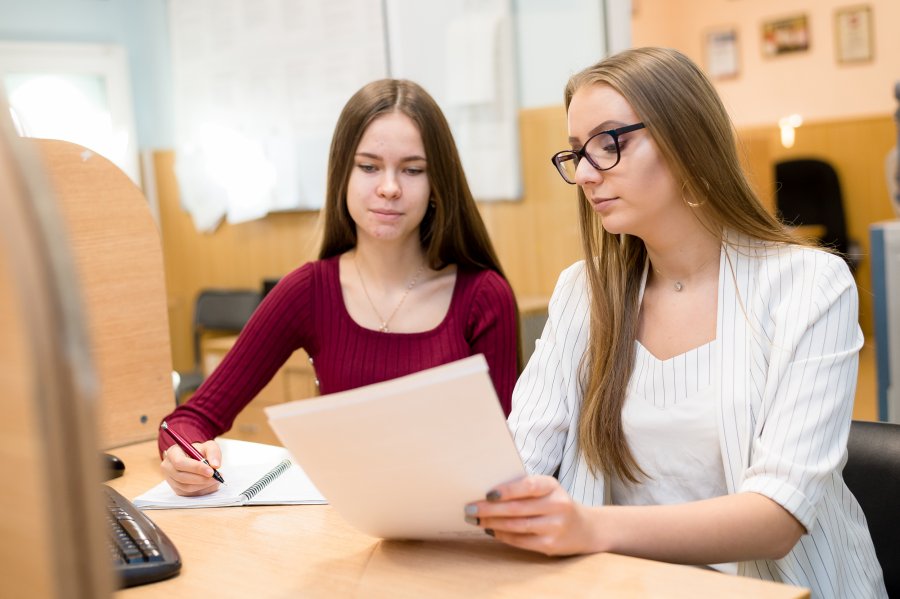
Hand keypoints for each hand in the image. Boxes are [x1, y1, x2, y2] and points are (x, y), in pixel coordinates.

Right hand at [160, 439, 222, 495]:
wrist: (197, 459)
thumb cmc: (201, 452)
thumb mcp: (209, 446)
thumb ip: (213, 452)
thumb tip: (215, 465)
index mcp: (173, 453)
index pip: (180, 462)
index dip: (195, 468)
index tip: (211, 471)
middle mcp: (168, 467)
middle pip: (181, 477)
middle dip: (201, 478)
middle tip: (216, 477)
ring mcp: (171, 480)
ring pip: (186, 487)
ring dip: (203, 485)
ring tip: (216, 479)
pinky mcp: (177, 489)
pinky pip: (189, 494)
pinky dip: (203, 490)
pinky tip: (211, 484)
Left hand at [464, 475, 599, 555]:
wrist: (585, 528)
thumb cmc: (555, 503)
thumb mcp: (546, 489)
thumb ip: (523, 487)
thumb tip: (487, 492)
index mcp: (552, 486)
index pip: (528, 486)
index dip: (506, 490)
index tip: (487, 493)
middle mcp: (557, 505)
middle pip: (517, 508)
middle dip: (489, 509)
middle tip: (470, 508)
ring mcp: (555, 527)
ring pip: (516, 525)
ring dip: (492, 522)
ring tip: (475, 519)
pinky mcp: (551, 545)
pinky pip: (520, 541)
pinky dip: (502, 535)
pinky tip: (490, 530)